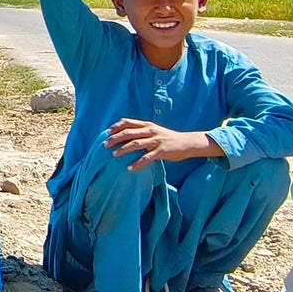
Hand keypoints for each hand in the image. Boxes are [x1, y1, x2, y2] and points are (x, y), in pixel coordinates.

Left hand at [104, 118, 222, 171]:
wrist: (187, 143)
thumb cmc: (168, 138)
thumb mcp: (154, 131)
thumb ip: (142, 131)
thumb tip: (125, 135)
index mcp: (147, 125)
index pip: (128, 122)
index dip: (116, 127)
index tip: (107, 133)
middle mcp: (150, 131)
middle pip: (129, 133)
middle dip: (115, 139)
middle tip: (105, 145)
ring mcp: (156, 140)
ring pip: (136, 144)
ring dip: (123, 149)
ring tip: (114, 155)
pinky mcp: (162, 151)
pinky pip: (147, 158)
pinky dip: (137, 163)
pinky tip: (130, 168)